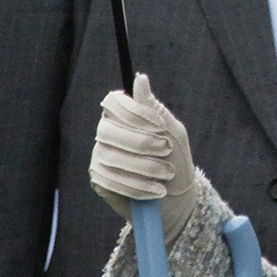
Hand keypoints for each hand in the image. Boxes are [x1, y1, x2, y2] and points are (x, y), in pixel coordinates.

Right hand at [90, 73, 198, 240]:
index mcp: (123, 116)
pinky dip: (136, 186)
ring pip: (111, 157)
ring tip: (165, 176)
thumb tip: (140, 78)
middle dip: (141, 143)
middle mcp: (107, 133)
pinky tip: (153, 191)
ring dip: (143, 168)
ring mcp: (100, 156)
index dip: (134, 113)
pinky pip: (109, 179)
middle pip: (108, 130)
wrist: (176, 198)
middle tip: (166, 152)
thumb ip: (154, 108)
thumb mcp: (172, 132)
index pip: (113, 102)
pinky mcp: (100, 180)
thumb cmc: (175, 159)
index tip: (160, 126)